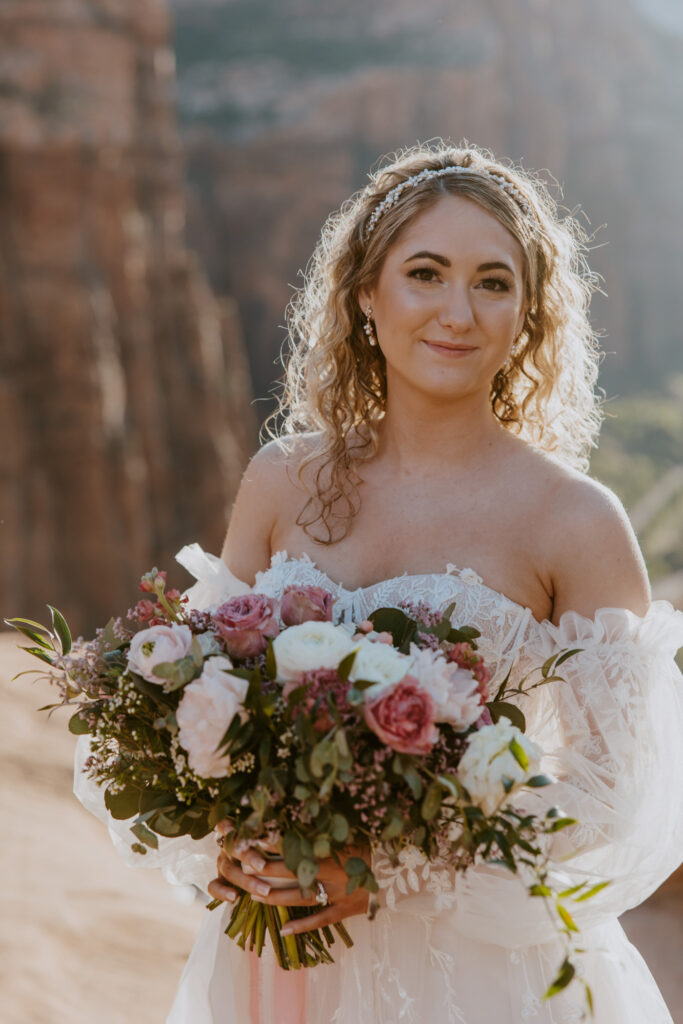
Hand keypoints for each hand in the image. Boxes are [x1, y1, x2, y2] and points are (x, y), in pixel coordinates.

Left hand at [206, 827, 370, 936]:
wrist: (402, 867)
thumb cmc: (375, 843)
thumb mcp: (351, 830)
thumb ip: (326, 826)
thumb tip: (300, 811)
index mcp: (333, 849)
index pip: (296, 845)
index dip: (272, 842)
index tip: (252, 837)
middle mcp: (333, 873)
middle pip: (292, 871)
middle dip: (267, 869)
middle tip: (244, 867)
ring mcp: (339, 893)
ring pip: (301, 897)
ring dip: (276, 897)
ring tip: (254, 895)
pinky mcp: (346, 910)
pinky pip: (321, 920)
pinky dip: (302, 926)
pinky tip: (284, 931)